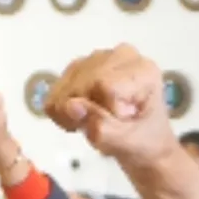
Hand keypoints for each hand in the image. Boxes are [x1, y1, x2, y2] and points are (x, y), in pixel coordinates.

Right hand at [41, 46, 179, 174]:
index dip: (104, 111)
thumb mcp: (128, 142)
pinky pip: (55, 90)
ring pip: (64, 87)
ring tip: (92, 124)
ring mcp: (98, 58)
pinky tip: (81, 117)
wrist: (143, 142)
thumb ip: (102, 127)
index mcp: (143, 70)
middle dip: (83, 114)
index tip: (120, 123)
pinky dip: (60, 111)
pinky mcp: (79, 67)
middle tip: (101, 129)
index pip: (104, 85)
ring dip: (70, 114)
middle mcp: (121, 56)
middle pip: (81, 84)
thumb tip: (71, 105)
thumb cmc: (143, 141)